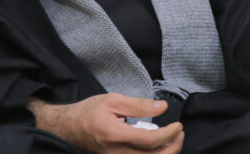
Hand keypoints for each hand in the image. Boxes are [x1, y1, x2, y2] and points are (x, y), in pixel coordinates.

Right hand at [27, 93, 183, 152]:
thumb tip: (163, 107)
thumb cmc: (89, 113)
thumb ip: (139, 105)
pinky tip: (159, 148)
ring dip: (166, 153)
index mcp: (115, 136)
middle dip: (173, 147)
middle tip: (180, 132)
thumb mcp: (113, 101)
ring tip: (173, 139)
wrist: (69, 129)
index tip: (178, 125)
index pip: (150, 141)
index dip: (169, 134)